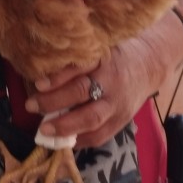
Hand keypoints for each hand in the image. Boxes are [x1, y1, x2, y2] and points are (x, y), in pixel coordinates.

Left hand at [24, 0, 182, 147]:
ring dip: (65, 126)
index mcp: (104, 57)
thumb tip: (38, 52)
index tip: (37, 82)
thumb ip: (76, 50)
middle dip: (53, 102)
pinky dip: (81, 140)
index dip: (58, 76)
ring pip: (91, 118)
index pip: (80, 67)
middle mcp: (112, 79)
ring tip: (43, 129)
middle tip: (31, 104)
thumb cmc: (115, 50)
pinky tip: (64, 141)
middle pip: (82, 93)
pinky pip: (101, 134)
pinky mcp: (123, 118)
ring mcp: (119, 102)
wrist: (151, 62)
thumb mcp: (99, 41)